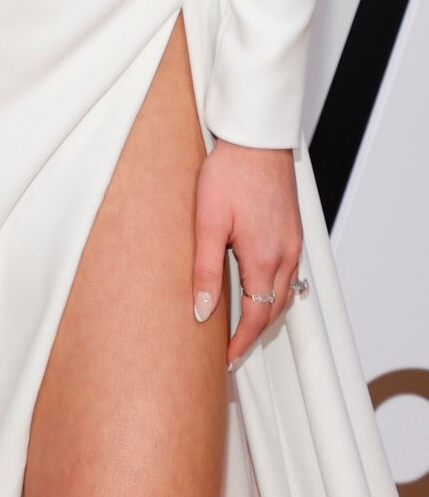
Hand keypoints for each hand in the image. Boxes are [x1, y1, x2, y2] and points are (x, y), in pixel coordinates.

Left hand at [193, 138, 300, 364]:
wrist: (256, 137)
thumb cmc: (229, 172)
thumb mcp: (208, 221)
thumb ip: (206, 269)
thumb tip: (203, 312)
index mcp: (265, 259)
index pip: (257, 318)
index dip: (242, 343)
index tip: (227, 359)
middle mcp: (286, 255)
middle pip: (274, 310)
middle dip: (254, 333)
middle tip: (231, 348)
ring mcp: (293, 242)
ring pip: (284, 292)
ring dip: (265, 311)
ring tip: (242, 323)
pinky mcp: (293, 229)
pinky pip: (289, 272)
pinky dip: (274, 289)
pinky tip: (257, 285)